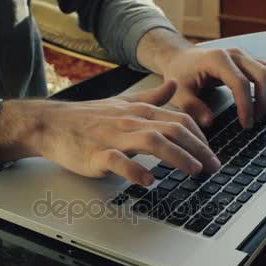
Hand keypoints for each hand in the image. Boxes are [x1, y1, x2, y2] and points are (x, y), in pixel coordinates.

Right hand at [0, 81, 220, 185]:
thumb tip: (173, 85)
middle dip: (198, 149)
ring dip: (177, 157)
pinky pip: (118, 161)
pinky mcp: (96, 154)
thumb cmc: (87, 117)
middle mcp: (129, 121)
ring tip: (193, 171)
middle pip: (171, 130)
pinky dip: (135, 170)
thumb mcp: (122, 103)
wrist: (51, 124)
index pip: (178, 120)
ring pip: (151, 141)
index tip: (211, 154)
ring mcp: (113, 137)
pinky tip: (149, 181)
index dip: (200, 138)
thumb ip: (150, 97)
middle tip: (214, 167)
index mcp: (138, 111)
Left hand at [136, 28, 265, 128]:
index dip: (246, 106)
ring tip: (263, 114)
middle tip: (255, 121)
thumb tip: (209, 122)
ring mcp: (244, 56)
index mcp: (218, 59)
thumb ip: (191, 107)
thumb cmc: (180, 73)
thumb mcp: (179, 91)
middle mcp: (235, 54)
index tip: (246, 125)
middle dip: (264, 101)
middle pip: (264, 75)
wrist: (181, 57)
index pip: (241, 83)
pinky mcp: (249, 60)